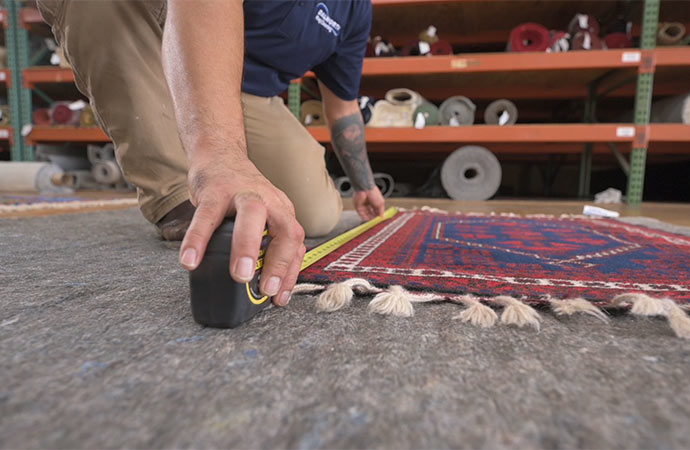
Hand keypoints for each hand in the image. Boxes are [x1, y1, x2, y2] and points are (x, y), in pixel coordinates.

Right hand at [179, 155, 304, 306]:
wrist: (219, 155)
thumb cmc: (240, 194)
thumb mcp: (262, 217)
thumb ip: (263, 246)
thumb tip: (259, 289)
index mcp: (282, 212)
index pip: (295, 243)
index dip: (290, 272)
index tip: (278, 297)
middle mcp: (269, 202)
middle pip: (285, 229)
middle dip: (279, 262)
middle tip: (266, 289)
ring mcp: (242, 193)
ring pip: (251, 216)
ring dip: (247, 247)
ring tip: (239, 275)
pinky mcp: (214, 190)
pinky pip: (206, 216)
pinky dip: (197, 240)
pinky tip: (189, 260)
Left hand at [353, 187, 385, 220]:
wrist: (365, 189)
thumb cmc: (373, 193)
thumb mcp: (380, 203)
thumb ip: (381, 211)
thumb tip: (383, 217)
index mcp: (374, 201)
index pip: (376, 210)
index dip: (378, 215)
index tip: (381, 220)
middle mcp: (368, 204)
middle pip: (371, 213)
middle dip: (374, 218)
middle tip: (377, 222)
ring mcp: (363, 206)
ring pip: (367, 214)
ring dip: (370, 219)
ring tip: (373, 223)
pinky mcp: (358, 207)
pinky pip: (362, 214)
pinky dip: (365, 218)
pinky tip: (369, 221)